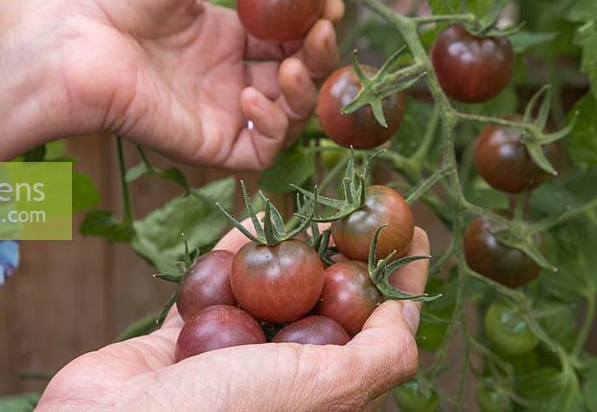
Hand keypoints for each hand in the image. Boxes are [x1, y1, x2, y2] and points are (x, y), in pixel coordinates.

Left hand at [0, 0, 342, 165]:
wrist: (71, 37)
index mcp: (220, 33)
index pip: (283, 34)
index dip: (311, 21)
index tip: (327, 3)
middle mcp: (224, 74)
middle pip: (295, 73)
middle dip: (319, 52)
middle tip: (323, 28)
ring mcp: (219, 110)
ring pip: (289, 113)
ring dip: (305, 87)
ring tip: (293, 62)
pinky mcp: (210, 143)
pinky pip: (262, 148)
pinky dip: (273, 123)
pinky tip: (251, 93)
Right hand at [36, 225, 428, 410]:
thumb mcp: (319, 390)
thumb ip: (376, 358)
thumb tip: (406, 318)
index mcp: (323, 398)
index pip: (380, 334)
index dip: (402, 284)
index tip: (415, 235)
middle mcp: (281, 379)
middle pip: (326, 304)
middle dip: (346, 256)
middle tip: (361, 208)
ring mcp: (229, 357)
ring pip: (270, 290)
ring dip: (290, 247)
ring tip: (313, 204)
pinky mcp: (182, 339)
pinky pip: (212, 284)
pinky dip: (231, 251)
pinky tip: (250, 217)